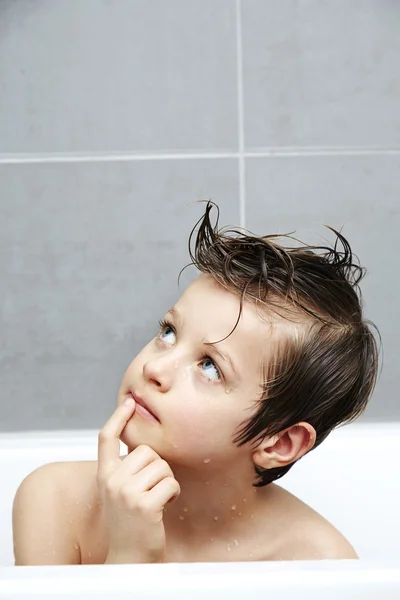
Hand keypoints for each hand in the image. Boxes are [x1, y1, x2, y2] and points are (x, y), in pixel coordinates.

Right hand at [97, 397, 180, 563]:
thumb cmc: (129, 522)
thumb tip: (140, 446)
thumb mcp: (117, 491)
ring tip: (157, 499)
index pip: (106, 438)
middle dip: (157, 467)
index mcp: (104, 475)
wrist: (129, 557)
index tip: (128, 403)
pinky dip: (173, 493)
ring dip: (166, 482)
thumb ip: (124, 469)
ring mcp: (127, 493)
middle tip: (152, 489)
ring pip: (162, 466)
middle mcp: (112, 481)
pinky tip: (164, 507)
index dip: (117, 417)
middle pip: (147, 451)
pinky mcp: (144, 505)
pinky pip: (170, 483)